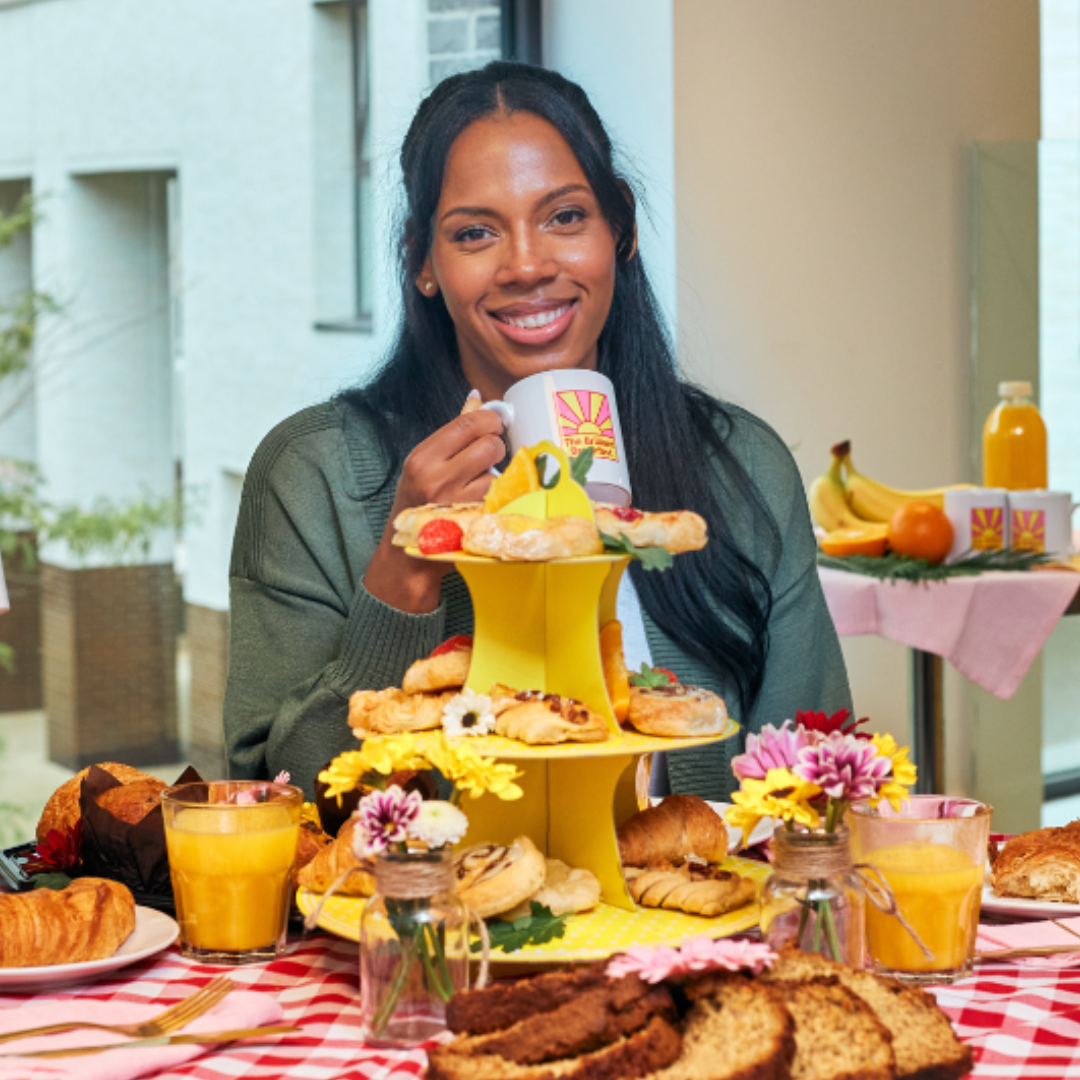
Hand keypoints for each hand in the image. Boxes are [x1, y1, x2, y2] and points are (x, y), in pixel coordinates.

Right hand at [364, 394, 503, 612]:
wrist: (408, 554)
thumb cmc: (418, 504)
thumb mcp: (425, 465)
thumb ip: (453, 433)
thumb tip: (476, 399)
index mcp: (423, 458)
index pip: (468, 424)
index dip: (490, 419)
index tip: (495, 424)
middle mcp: (437, 478)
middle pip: (490, 445)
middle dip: (496, 448)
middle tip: (488, 458)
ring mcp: (456, 502)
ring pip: (499, 472)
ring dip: (497, 475)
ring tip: (482, 483)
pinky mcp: (473, 520)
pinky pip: (500, 497)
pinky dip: (498, 496)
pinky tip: (486, 501)